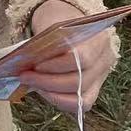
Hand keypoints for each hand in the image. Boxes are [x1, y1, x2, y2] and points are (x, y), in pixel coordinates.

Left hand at [17, 0, 116, 114]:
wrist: (70, 29)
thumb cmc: (60, 26)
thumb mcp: (52, 26)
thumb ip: (45, 43)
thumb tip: (26, 62)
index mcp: (99, 39)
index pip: (82, 58)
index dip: (56, 65)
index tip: (34, 64)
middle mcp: (105, 60)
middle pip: (80, 80)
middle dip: (48, 81)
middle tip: (25, 76)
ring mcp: (101, 78)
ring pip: (80, 96)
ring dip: (50, 92)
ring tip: (31, 82)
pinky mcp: (93, 91)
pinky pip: (79, 104)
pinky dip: (59, 100)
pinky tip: (43, 91)